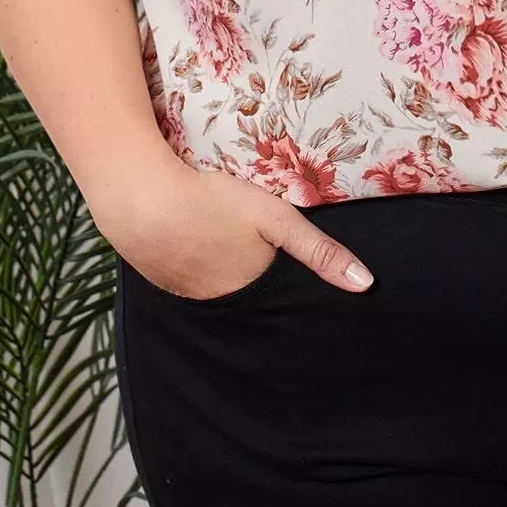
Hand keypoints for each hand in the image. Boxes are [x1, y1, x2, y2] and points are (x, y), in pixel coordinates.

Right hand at [91, 148, 374, 298]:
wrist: (141, 201)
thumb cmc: (214, 204)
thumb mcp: (276, 219)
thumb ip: (319, 250)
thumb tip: (366, 285)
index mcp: (252, 291)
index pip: (279, 304)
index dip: (289, 296)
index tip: (301, 295)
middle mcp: (220, 303)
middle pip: (249, 301)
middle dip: (259, 293)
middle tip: (262, 269)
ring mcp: (186, 294)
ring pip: (216, 293)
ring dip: (224, 280)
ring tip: (229, 257)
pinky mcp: (160, 278)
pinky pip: (187, 282)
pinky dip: (196, 271)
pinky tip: (195, 250)